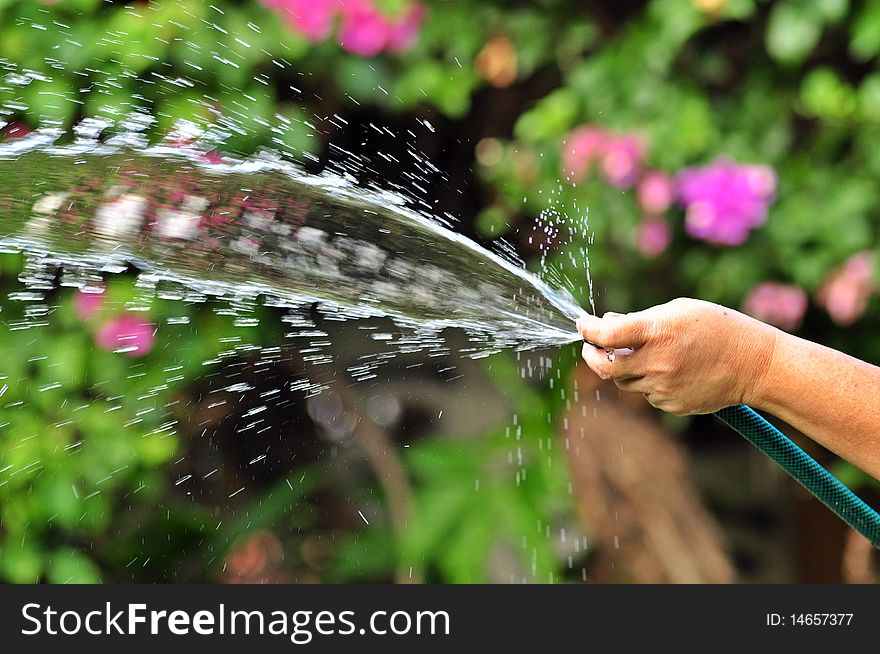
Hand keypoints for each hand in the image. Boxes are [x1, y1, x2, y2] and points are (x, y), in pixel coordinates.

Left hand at [576, 298, 779, 414]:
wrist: (754, 364)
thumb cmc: (716, 328)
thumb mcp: (678, 310)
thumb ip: (640, 319)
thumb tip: (606, 325)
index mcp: (658, 331)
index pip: (608, 335)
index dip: (588, 330)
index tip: (582, 324)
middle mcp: (658, 362)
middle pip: (605, 368)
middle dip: (591, 356)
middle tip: (590, 347)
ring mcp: (664, 387)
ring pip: (625, 382)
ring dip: (622, 368)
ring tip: (642, 353)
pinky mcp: (671, 404)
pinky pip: (646, 394)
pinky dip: (648, 381)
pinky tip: (671, 370)